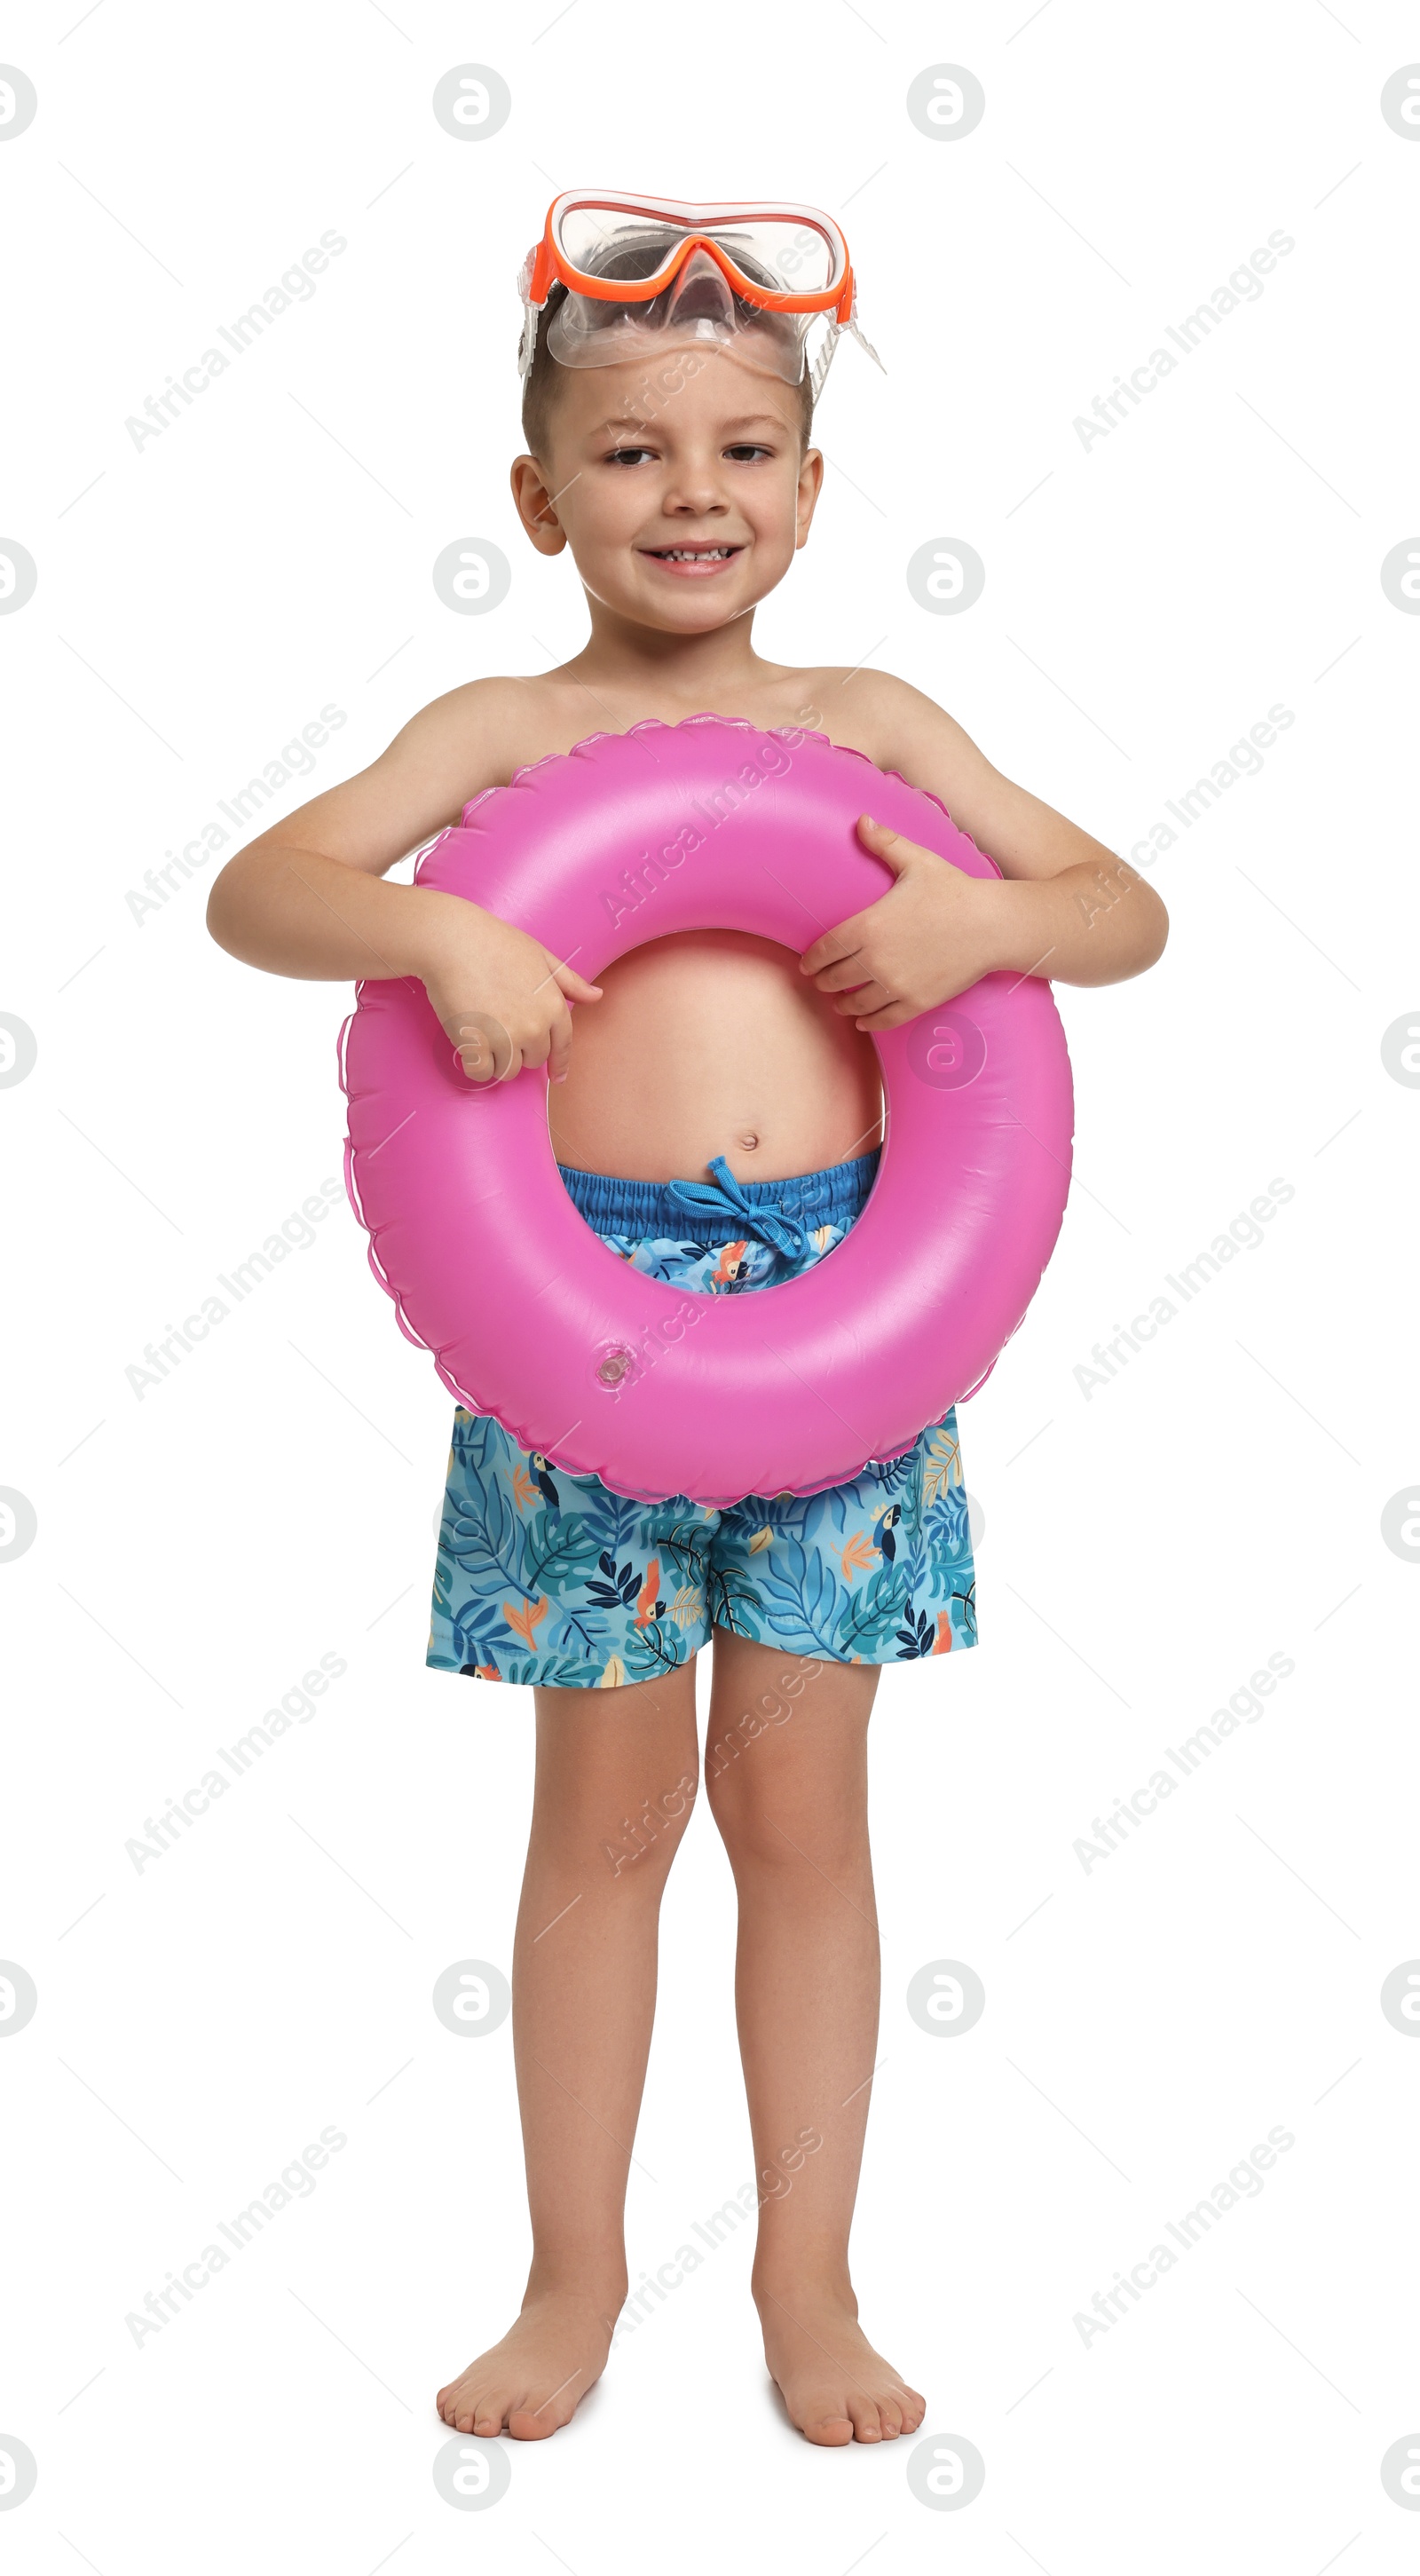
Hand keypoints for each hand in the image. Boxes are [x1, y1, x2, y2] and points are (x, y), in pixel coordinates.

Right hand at [412, 889, 602, 1081]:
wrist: (454, 942)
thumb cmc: (496, 943)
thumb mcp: (541, 957)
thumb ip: (570, 981)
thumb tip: (597, 996)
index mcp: (554, 1007)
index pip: (562, 1047)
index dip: (559, 1064)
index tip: (557, 1077)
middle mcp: (534, 1027)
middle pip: (533, 1060)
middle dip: (520, 1050)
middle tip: (500, 1025)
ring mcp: (506, 1038)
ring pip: (508, 1070)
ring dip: (497, 1059)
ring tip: (484, 1032)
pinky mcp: (477, 1045)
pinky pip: (482, 1073)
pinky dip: (476, 1065)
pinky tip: (470, 1049)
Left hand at [798, 814, 1017, 1028]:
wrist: (992, 925)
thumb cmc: (955, 890)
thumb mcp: (918, 861)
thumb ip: (885, 843)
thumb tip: (862, 820)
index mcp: (869, 927)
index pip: (825, 950)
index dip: (811, 960)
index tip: (806, 965)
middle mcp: (877, 960)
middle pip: (836, 979)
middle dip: (824, 982)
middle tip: (821, 982)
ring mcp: (897, 985)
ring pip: (855, 1003)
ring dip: (843, 1003)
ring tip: (839, 1002)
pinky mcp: (917, 1002)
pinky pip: (883, 1020)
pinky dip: (868, 1022)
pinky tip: (862, 1020)